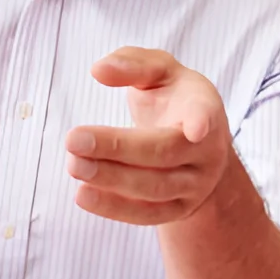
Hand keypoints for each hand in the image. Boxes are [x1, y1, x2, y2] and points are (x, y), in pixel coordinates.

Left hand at [65, 48, 232, 224]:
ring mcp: (196, 184)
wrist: (199, 143)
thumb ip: (132, 64)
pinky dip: (113, 207)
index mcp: (204, 107)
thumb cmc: (174, 98)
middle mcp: (207, 150)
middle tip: (73, 140)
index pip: (204, 113)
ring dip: (110, 179)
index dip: (200, 120)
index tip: (196, 127)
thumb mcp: (160, 71)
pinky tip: (83, 195)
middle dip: (117, 149)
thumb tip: (99, 70)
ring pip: (154, 188)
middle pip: (164, 153)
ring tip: (73, 165)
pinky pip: (147, 215)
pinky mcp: (180, 209)